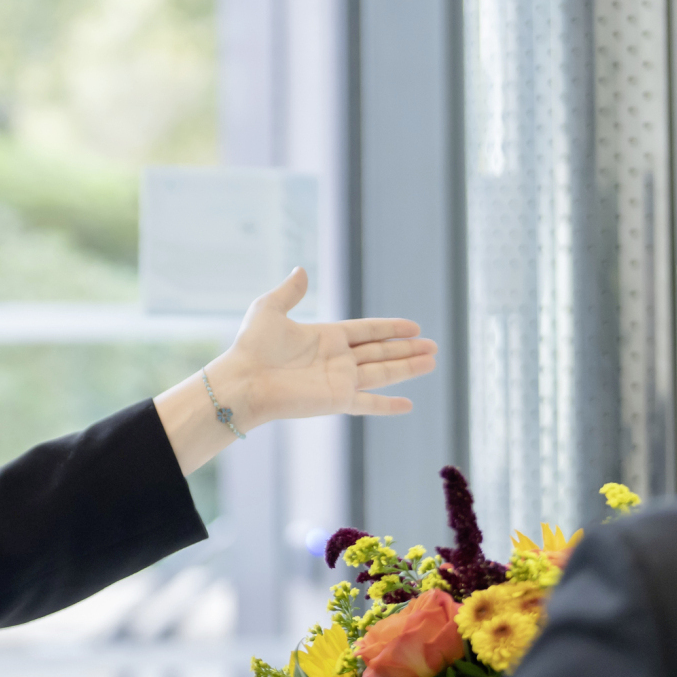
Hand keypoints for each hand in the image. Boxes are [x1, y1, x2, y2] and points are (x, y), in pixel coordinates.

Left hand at [154, 268, 439, 473]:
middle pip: (381, 352)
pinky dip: (389, 406)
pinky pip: (369, 403)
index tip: (413, 326)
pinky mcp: (337, 400)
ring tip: (432, 361)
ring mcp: (339, 381)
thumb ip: (290, 291)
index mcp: (326, 337)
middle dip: (407, 349)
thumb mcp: (270, 309)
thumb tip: (301, 270)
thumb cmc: (251, 346)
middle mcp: (337, 360)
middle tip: (433, 346)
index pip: (367, 331)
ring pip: (383, 372)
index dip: (390, 328)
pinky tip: (409, 405)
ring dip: (408, 368)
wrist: (244, 380)